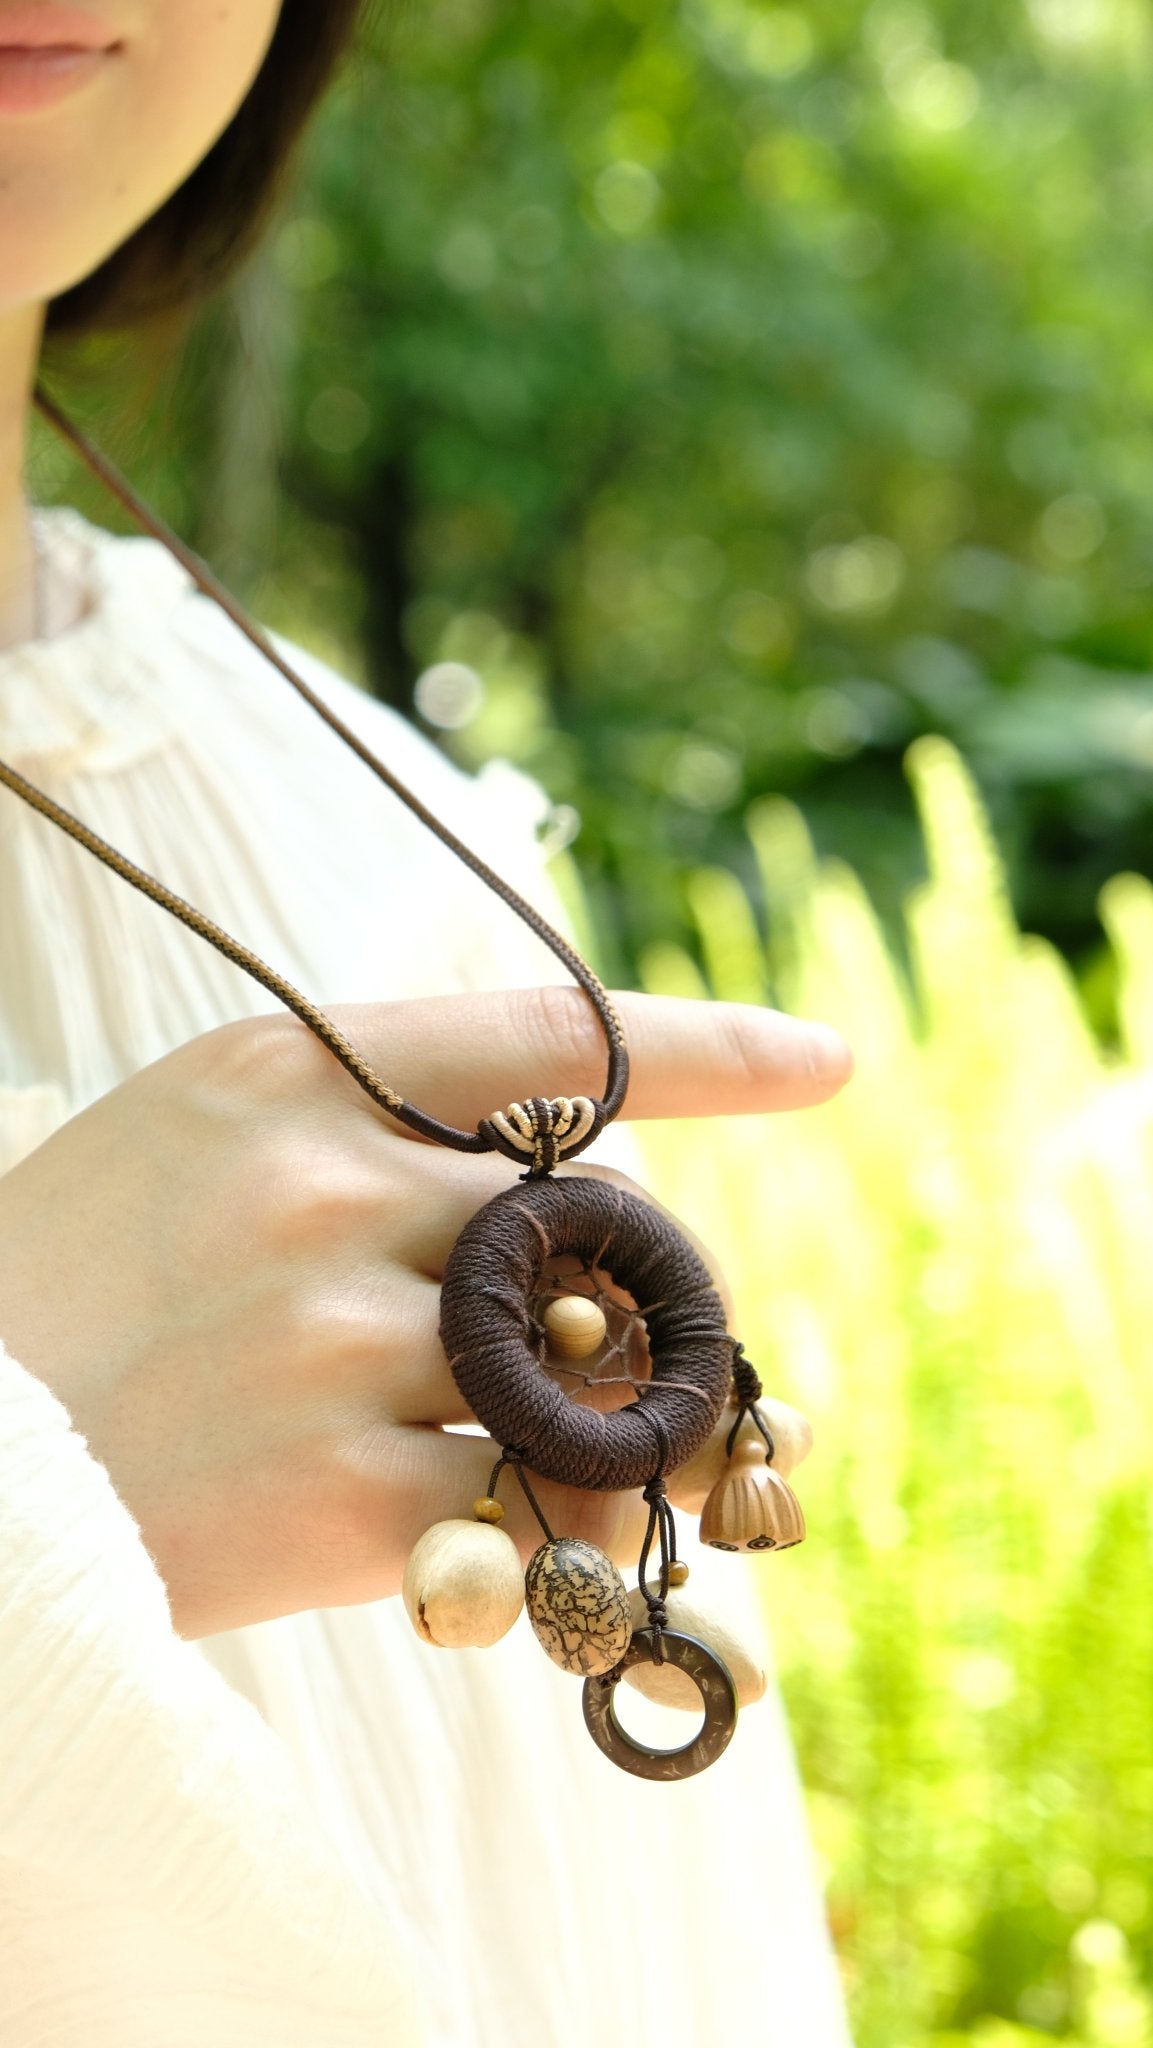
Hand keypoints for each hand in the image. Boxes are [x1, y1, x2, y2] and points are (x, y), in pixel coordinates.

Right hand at [0, 987, 849, 1636]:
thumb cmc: (75, 1287)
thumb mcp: (193, 1137)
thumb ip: (369, 1124)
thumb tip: (570, 1176)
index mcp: (282, 1071)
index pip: (549, 1031)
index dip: (708, 1046)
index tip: (827, 1061)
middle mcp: (325, 1189)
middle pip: (594, 1209)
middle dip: (604, 1267)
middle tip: (554, 1321)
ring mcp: (341, 1344)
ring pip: (587, 1359)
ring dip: (592, 1396)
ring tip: (508, 1427)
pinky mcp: (348, 1500)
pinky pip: (533, 1496)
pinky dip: (543, 1515)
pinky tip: (479, 1523)